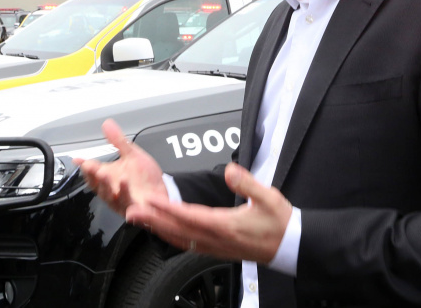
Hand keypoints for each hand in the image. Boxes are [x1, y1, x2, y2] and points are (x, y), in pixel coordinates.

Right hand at [74, 119, 166, 214]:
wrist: (162, 193)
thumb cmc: (145, 178)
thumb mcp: (132, 155)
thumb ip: (118, 141)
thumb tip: (107, 124)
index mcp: (109, 178)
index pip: (93, 173)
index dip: (86, 167)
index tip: (79, 160)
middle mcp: (113, 191)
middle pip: (99, 187)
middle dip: (96, 177)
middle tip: (94, 167)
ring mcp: (122, 202)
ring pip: (112, 198)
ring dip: (110, 188)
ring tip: (112, 176)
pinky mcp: (134, 211)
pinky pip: (129, 208)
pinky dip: (127, 201)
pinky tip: (126, 191)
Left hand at [126, 163, 292, 263]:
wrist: (288, 245)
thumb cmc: (279, 222)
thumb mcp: (268, 197)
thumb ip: (247, 183)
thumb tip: (230, 170)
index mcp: (226, 225)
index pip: (190, 216)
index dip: (168, 208)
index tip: (151, 200)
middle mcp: (216, 239)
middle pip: (178, 230)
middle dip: (153, 220)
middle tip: (132, 211)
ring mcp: (214, 247)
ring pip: (179, 239)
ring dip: (158, 229)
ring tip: (140, 220)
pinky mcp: (216, 249)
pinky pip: (187, 244)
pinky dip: (171, 237)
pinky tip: (163, 232)